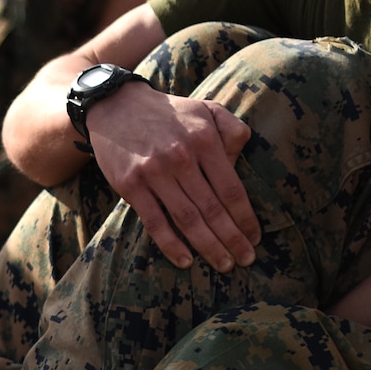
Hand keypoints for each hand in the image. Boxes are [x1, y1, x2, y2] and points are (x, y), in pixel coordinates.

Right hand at [85, 82, 260, 272]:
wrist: (115, 105)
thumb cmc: (168, 113)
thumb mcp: (205, 109)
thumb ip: (231, 129)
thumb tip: (242, 159)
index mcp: (204, 139)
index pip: (231, 189)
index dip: (246, 218)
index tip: (255, 238)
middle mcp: (180, 157)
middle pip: (212, 209)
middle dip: (232, 239)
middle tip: (246, 260)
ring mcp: (154, 172)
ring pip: (187, 218)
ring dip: (208, 246)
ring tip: (223, 264)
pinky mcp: (131, 185)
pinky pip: (155, 222)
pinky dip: (171, 244)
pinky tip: (186, 261)